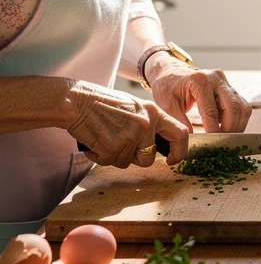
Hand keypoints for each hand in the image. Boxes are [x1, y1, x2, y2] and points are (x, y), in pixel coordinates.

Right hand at [65, 81, 189, 166]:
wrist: (77, 101)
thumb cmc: (104, 104)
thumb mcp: (135, 107)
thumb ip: (149, 123)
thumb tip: (156, 145)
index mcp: (154, 112)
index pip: (180, 134)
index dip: (180, 151)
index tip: (172, 160)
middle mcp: (146, 124)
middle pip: (148, 158)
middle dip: (134, 158)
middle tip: (119, 144)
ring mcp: (130, 136)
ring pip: (126, 162)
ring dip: (114, 156)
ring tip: (104, 137)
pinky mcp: (112, 146)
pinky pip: (109, 162)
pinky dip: (99, 156)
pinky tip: (94, 141)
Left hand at [146, 57, 252, 141]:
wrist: (171, 72)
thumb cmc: (167, 87)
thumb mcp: (167, 105)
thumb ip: (180, 122)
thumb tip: (192, 141)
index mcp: (200, 80)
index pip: (212, 110)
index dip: (214, 130)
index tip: (212, 144)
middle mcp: (217, 78)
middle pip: (234, 107)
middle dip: (230, 128)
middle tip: (223, 144)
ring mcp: (225, 82)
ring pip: (242, 106)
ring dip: (238, 125)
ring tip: (227, 138)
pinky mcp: (230, 88)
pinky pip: (241, 105)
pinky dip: (237, 119)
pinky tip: (228, 129)